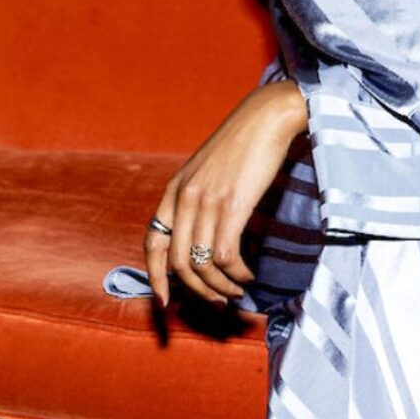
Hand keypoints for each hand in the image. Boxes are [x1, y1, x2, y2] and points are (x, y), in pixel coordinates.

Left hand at [143, 79, 307, 308]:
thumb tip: (200, 238)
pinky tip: (248, 274)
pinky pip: (225, 256)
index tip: (165, 302)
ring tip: (237, 290)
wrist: (267, 116)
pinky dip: (236, 273)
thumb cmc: (243, 142)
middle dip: (198, 292)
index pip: (152, 242)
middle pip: (178, 263)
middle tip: (219, 302)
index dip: (155, 277)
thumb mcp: (207, 169)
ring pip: (202, 265)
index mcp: (175, 189)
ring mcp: (208, 202)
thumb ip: (197, 198)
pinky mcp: (233, 205)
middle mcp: (185, 198)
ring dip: (220, 287)